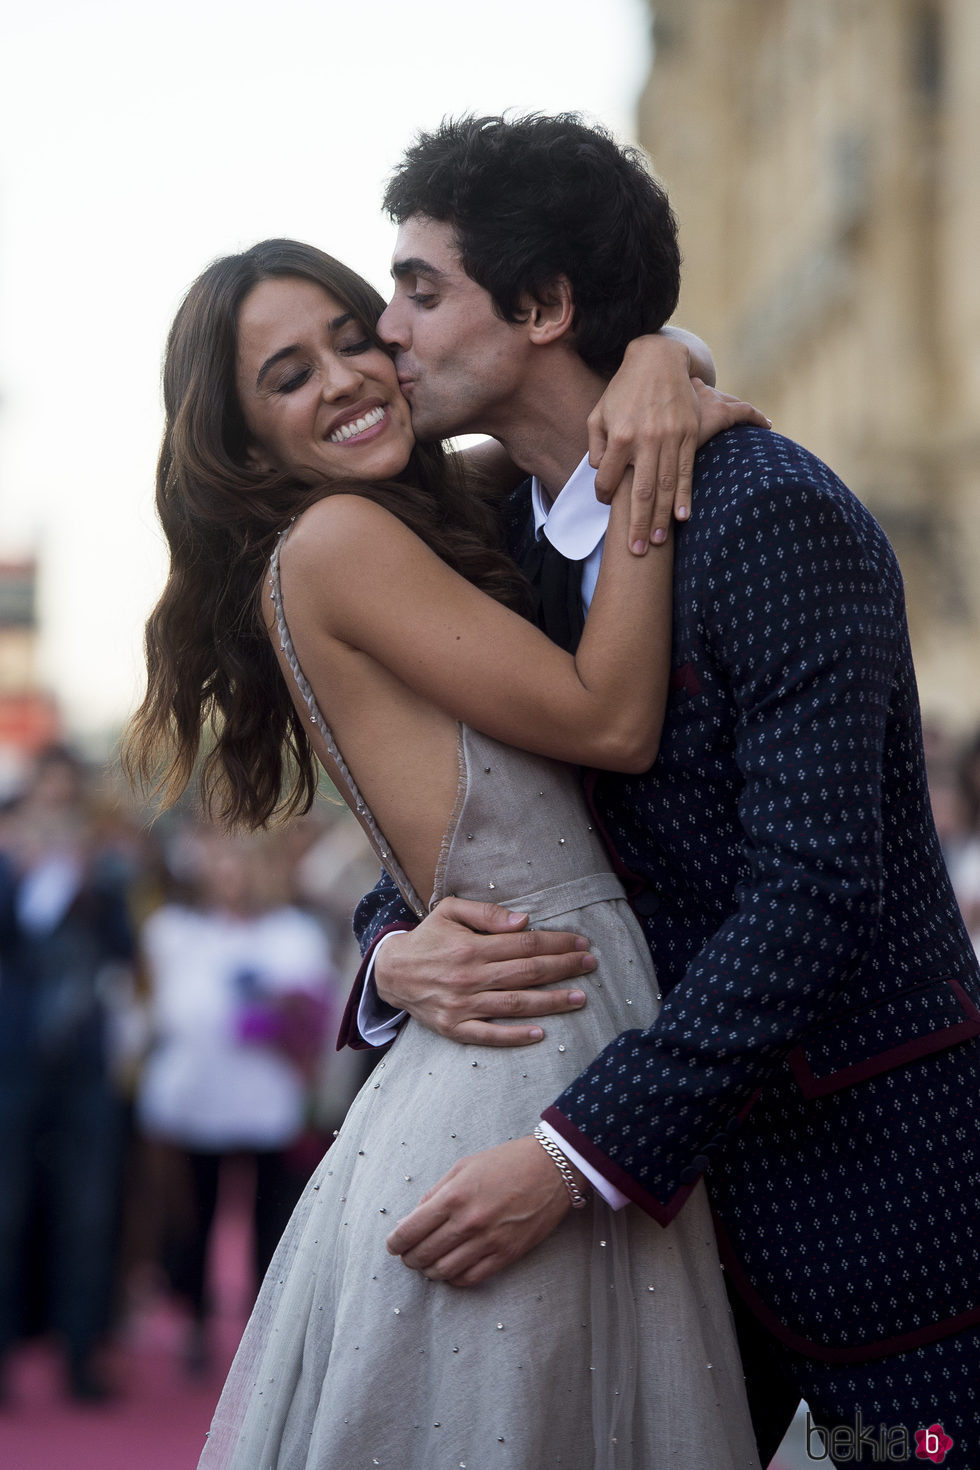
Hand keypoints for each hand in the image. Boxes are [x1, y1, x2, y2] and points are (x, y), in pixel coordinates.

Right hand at [374, 897, 594, 1045]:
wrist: (390, 973)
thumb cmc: (427, 938)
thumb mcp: (449, 911)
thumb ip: (486, 913)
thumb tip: (524, 921)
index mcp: (471, 947)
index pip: (524, 944)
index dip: (556, 943)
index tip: (581, 943)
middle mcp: (469, 977)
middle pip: (527, 973)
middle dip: (563, 968)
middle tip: (591, 965)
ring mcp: (462, 1005)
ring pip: (516, 1004)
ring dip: (551, 1002)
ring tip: (579, 998)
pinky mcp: (454, 1027)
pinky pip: (490, 1035)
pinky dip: (515, 1036)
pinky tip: (541, 1033)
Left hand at [386, 1135, 572, 1285]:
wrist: (552, 1168)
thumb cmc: (507, 1162)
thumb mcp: (464, 1166)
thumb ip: (436, 1192)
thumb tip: (414, 1218)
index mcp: (454, 1196)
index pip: (411, 1231)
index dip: (396, 1243)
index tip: (393, 1245)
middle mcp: (468, 1222)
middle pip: (424, 1255)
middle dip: (410, 1259)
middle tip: (409, 1255)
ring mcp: (488, 1241)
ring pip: (444, 1271)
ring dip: (430, 1271)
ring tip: (429, 1264)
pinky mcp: (507, 1255)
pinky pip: (471, 1278)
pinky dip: (456, 1279)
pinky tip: (453, 1269)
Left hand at [588, 338, 770, 553]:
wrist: (658, 360)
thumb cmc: (623, 389)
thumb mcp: (600, 412)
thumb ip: (596, 443)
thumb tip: (601, 471)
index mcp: (620, 436)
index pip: (608, 478)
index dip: (603, 494)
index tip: (604, 503)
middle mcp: (645, 439)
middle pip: (640, 491)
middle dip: (637, 523)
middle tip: (635, 550)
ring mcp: (670, 438)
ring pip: (665, 486)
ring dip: (661, 517)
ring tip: (657, 542)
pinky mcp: (688, 434)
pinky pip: (686, 471)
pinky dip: (684, 496)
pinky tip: (682, 517)